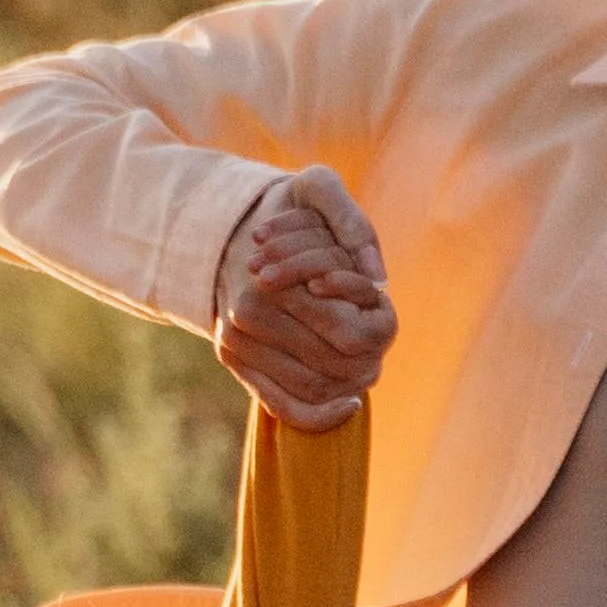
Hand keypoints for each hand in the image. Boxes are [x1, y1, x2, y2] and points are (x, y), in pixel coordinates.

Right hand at [212, 168, 395, 427]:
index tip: (383, 305)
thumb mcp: (317, 189)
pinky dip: (322, 417)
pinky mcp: (235, 362)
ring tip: (367, 354)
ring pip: (317, 389)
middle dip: (371, 352)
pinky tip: (350, 404)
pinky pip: (284, 408)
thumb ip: (351, 220)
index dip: (381, 323)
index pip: (354, 332)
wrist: (224, 228)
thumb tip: (378, 273)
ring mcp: (237, 344)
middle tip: (380, 331)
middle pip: (339, 364)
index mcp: (273, 282)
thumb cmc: (283, 208)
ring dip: (353, 380)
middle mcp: (249, 317)